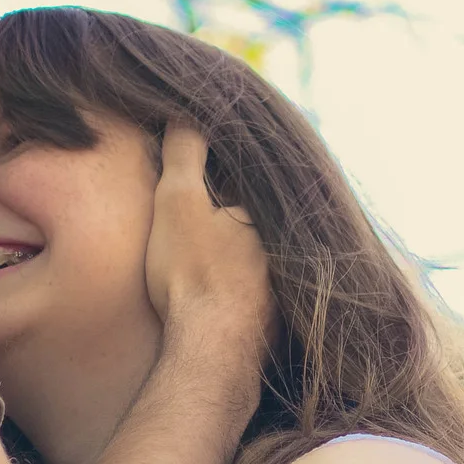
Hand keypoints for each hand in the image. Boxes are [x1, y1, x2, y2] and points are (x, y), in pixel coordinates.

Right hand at [144, 124, 272, 368]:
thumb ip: (184, 154)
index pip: (248, 188)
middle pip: (258, 231)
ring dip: (246, 265)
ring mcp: (283, 294)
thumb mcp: (178, 202)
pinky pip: (261, 303)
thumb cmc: (193, 273)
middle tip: (210, 231)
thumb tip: (188, 113)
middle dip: (240, 227)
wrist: (211, 351)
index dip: (223, 186)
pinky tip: (229, 304)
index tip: (206, 186)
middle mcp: (285, 253)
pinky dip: (247, 299)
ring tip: (219, 264)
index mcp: (264, 218)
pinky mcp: (276, 330)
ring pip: (263, 268)